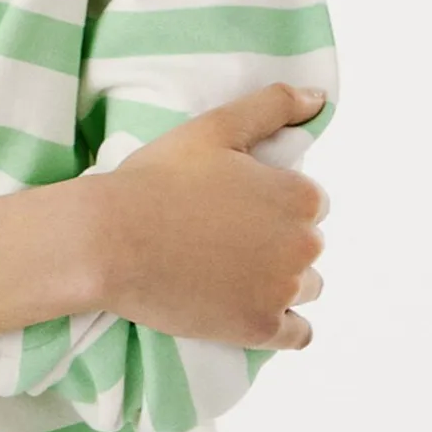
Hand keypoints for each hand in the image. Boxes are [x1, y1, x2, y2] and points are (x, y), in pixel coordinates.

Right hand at [69, 81, 330, 350]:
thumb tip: (320, 98)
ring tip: (229, 271)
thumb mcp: (214, 127)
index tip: (236, 204)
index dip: (273, 201)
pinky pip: (299, 333)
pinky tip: (250, 307)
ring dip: (280, 280)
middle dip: (277, 240)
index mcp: (299, 196)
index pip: (311, 202)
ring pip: (305, 286)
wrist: (110, 240)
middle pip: (308, 245)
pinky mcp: (260, 329)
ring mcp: (282, 292)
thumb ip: (273, 107)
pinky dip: (283, 323)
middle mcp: (303, 246)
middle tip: (224, 236)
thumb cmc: (158, 178)